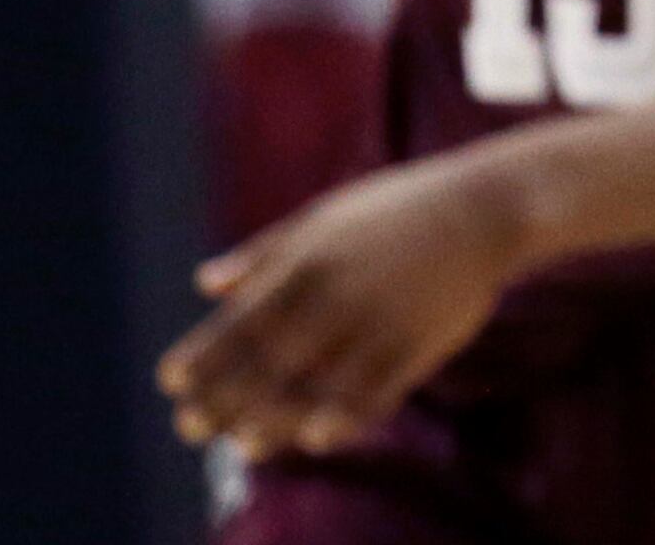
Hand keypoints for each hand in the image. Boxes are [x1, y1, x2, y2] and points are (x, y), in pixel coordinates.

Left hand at [155, 153, 530, 457]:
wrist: (483, 208)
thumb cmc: (396, 210)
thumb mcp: (324, 218)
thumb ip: (264, 254)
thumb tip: (206, 282)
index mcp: (308, 261)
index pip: (242, 319)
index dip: (205, 355)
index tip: (172, 383)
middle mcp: (337, 295)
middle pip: (268, 361)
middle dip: (225, 399)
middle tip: (190, 428)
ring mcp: (378, 321)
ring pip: (316, 386)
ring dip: (274, 420)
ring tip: (244, 445)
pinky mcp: (417, 343)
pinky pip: (374, 392)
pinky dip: (342, 418)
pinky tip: (314, 439)